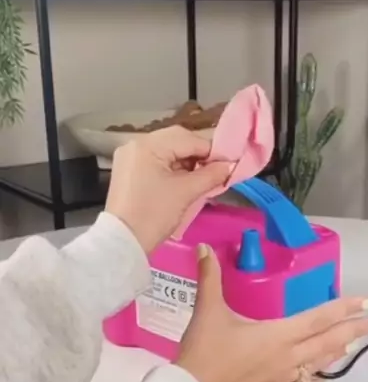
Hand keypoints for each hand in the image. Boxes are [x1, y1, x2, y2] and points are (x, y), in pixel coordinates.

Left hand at [106, 127, 230, 252]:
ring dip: (186, 163)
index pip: (188, 139)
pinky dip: (172, 169)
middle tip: (215, 172)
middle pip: (176, 141)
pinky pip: (156, 162)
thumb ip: (211, 175)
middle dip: (198, 156)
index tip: (229, 165)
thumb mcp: (186, 192)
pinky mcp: (128, 171)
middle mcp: (136, 144)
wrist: (123, 242)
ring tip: (201, 179)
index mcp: (148, 145)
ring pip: (167, 152)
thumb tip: (229, 165)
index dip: (212, 151)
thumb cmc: (154, 214)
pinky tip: (184, 182)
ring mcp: (130, 157)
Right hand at [177, 245, 367, 381]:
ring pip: (317, 366)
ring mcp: (281, 381)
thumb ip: (210, 279)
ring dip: (335, 354)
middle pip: (327, 342)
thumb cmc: (204, 352)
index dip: (345, 308)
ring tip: (351, 346)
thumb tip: (205, 249)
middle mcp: (287, 358)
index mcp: (278, 334)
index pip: (320, 318)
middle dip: (352, 331)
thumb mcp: (208, 311)